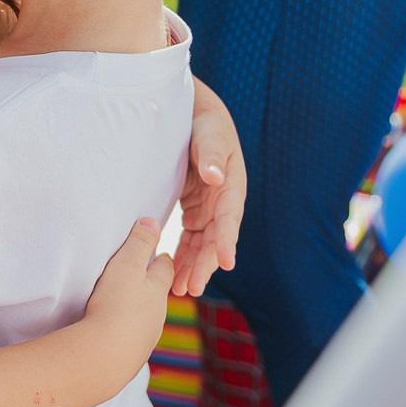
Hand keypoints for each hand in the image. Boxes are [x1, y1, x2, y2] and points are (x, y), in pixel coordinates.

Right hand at [82, 219, 174, 374]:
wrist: (106, 357)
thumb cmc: (116, 305)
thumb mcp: (126, 266)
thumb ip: (139, 242)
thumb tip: (152, 220)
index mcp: (158, 290)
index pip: (165, 269)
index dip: (162, 259)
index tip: (161, 252)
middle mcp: (157, 315)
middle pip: (158, 294)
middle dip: (152, 285)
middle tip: (144, 277)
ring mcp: (146, 338)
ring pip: (148, 318)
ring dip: (140, 310)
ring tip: (127, 305)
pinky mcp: (131, 356)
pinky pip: (133, 338)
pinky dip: (127, 331)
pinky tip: (116, 332)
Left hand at [175, 77, 246, 296]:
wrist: (194, 115)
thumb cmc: (205, 123)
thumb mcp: (209, 134)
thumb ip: (210, 154)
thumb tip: (215, 176)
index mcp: (231, 185)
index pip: (229, 217)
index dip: (227, 240)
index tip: (226, 263)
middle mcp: (223, 201)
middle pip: (216, 238)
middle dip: (206, 264)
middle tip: (192, 288)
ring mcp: (209, 207)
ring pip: (203, 243)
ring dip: (194, 266)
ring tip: (182, 291)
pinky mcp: (195, 209)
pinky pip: (191, 237)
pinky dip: (184, 255)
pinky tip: (174, 274)